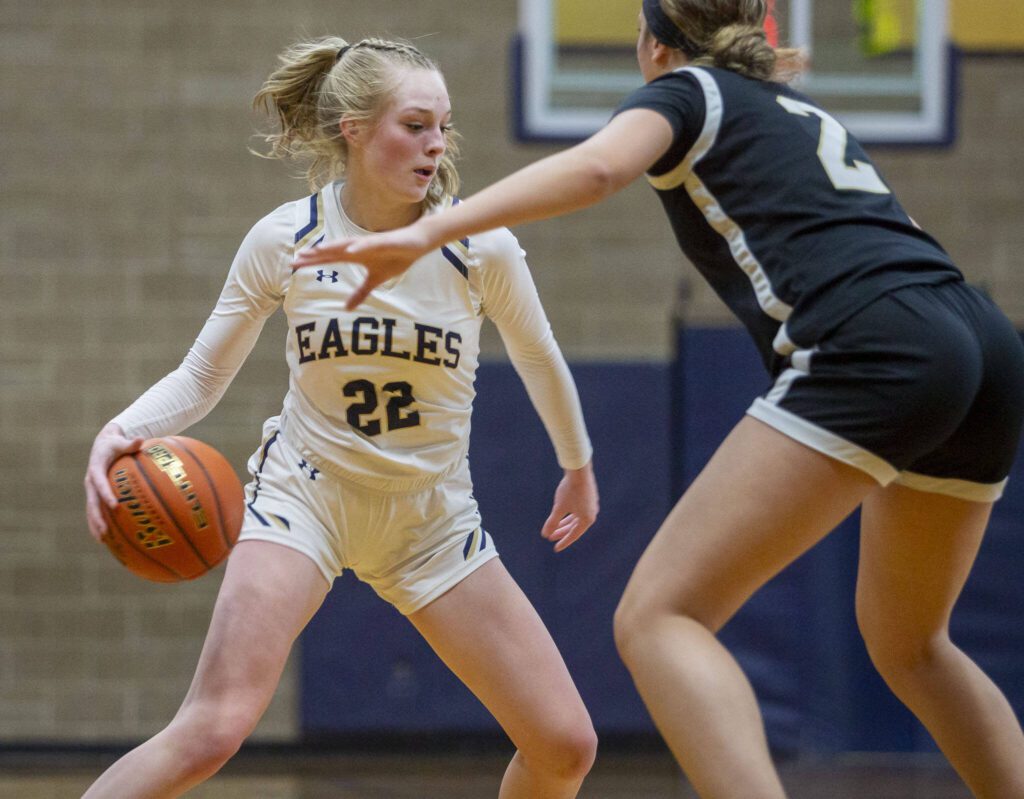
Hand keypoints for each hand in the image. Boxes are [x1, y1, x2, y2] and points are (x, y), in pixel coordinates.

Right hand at [83, 423, 143, 541]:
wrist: (102, 443)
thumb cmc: (115, 443)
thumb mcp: (121, 441)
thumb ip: (131, 443)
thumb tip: (141, 438)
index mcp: (96, 468)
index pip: (99, 483)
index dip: (106, 494)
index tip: (115, 506)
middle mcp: (90, 481)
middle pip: (92, 502)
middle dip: (97, 517)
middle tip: (105, 531)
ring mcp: (91, 489)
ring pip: (91, 510)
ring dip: (95, 525)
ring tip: (102, 541)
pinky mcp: (95, 494)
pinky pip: (95, 510)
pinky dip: (98, 522)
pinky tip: (106, 537)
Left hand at [291, 222, 436, 310]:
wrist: (418, 243)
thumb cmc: (396, 258)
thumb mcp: (376, 280)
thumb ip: (361, 293)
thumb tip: (347, 308)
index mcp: (355, 255)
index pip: (329, 259)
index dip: (312, 262)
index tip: (294, 265)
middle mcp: (358, 247)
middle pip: (332, 251)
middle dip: (314, 255)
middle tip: (295, 259)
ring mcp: (370, 243)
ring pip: (347, 245)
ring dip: (331, 248)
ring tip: (316, 251)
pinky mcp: (384, 241)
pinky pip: (370, 244)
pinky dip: (359, 247)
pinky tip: (349, 250)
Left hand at [541, 460, 598, 552]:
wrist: (579, 470)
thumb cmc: (569, 490)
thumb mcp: (558, 508)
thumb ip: (552, 522)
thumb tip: (545, 535)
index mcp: (587, 519)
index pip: (574, 535)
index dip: (564, 542)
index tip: (555, 548)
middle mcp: (592, 513)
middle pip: (575, 527)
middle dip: (562, 532)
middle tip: (550, 537)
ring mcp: (591, 505)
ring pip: (576, 518)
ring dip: (564, 523)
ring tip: (554, 527)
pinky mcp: (588, 497)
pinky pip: (578, 510)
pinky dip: (569, 514)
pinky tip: (562, 513)